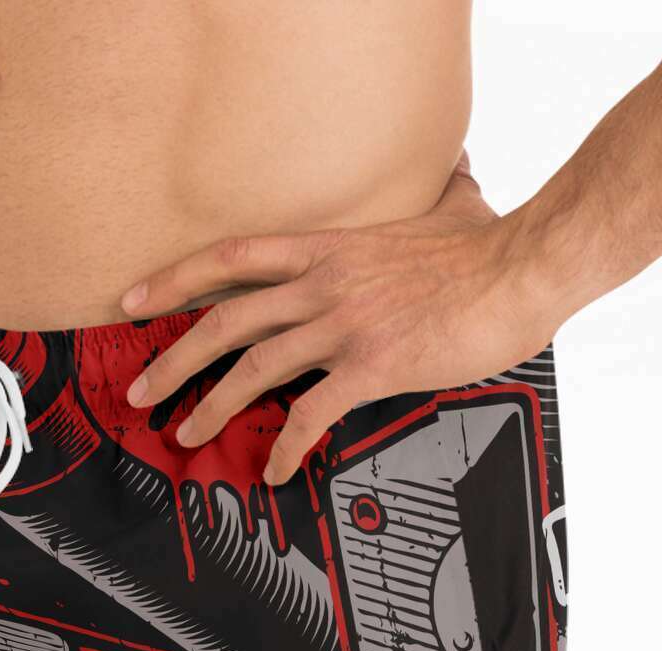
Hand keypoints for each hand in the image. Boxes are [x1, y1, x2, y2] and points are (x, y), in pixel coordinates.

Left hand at [120, 188, 564, 484]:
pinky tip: (275, 469)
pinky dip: (287, 447)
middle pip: (224, 319)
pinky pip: (312, 415)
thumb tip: (452, 168)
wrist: (525, 269)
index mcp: (330, 248)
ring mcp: (345, 325)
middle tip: (142, 389)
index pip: (232, 257)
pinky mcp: (373, 365)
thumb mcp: (454, 206)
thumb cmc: (492, 249)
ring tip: (187, 435)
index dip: (175, 279)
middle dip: (174, 358)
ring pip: (254, 368)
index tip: (135, 300)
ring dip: (212, 407)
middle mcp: (325, 284)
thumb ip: (438, 192)